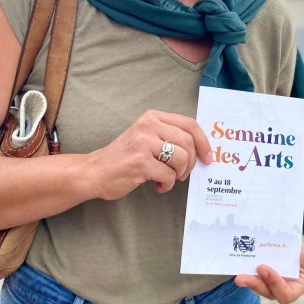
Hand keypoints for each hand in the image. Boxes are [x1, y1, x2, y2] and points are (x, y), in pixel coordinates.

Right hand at [89, 110, 211, 199]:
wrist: (95, 171)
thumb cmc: (124, 157)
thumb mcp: (146, 137)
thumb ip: (169, 136)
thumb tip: (201, 149)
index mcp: (152, 117)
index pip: (189, 124)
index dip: (204, 142)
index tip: (208, 157)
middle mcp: (148, 126)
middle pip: (188, 142)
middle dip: (191, 163)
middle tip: (182, 173)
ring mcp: (143, 143)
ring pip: (181, 159)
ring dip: (179, 174)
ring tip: (168, 178)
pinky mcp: (139, 162)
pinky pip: (168, 176)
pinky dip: (167, 185)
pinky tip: (157, 186)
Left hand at [234, 242, 303, 303]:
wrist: (279, 238)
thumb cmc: (293, 245)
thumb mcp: (300, 248)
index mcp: (297, 285)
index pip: (287, 294)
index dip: (275, 284)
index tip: (263, 268)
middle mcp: (281, 288)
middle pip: (268, 293)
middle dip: (256, 285)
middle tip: (242, 276)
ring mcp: (267, 284)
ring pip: (257, 287)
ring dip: (247, 282)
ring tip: (238, 277)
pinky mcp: (255, 278)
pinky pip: (249, 279)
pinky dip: (243, 275)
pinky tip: (236, 269)